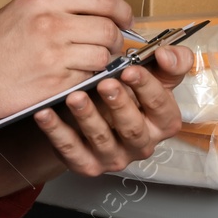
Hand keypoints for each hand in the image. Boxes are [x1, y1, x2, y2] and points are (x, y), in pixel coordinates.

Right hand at [0, 0, 134, 120]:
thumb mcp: (22, 8)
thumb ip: (60, 6)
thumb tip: (98, 11)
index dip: (122, 11)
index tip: (126, 19)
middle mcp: (51, 23)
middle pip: (109, 29)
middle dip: (116, 40)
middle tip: (110, 45)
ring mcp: (53, 54)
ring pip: (103, 56)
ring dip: (102, 62)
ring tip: (85, 62)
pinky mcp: (54, 83)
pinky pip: (87, 79)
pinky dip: (85, 79)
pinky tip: (69, 76)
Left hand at [31, 46, 192, 176]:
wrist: (100, 116)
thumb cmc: (130, 92)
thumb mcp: (156, 75)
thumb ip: (172, 61)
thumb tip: (165, 53)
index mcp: (162, 122)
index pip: (161, 107)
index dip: (147, 87)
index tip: (130, 70)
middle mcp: (141, 143)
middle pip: (133, 128)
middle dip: (119, 105)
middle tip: (105, 83)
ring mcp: (113, 157)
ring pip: (101, 139)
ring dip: (87, 117)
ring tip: (75, 96)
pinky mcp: (86, 164)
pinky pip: (70, 150)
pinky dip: (56, 132)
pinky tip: (46, 113)